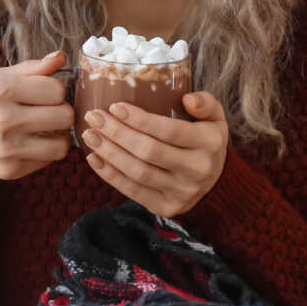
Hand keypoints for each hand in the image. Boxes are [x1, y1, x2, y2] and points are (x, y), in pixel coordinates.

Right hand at [0, 51, 73, 180]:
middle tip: (50, 112)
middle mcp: (4, 118)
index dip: (56, 91)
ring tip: (47, 130)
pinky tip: (31, 144)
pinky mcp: (9, 170)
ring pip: (61, 145)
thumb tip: (61, 57)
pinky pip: (47, 161)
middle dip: (61, 112)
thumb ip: (31, 68)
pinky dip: (44, 152)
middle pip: (64, 116)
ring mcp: (6, 147)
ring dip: (58, 136)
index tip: (47, 95)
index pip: (57, 90)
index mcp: (1, 89)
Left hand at [81, 92, 228, 217]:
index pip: (169, 131)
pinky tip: (95, 159)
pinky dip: (110, 175)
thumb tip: (187, 99)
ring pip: (138, 172)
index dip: (139, 120)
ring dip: (109, 153)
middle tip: (94, 117)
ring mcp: (181, 192)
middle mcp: (197, 170)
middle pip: (149, 151)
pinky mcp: (166, 207)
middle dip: (117, 133)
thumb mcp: (215, 118)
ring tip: (90, 135)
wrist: (216, 183)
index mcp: (208, 143)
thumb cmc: (206, 141)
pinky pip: (133, 191)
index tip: (115, 107)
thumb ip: (206, 103)